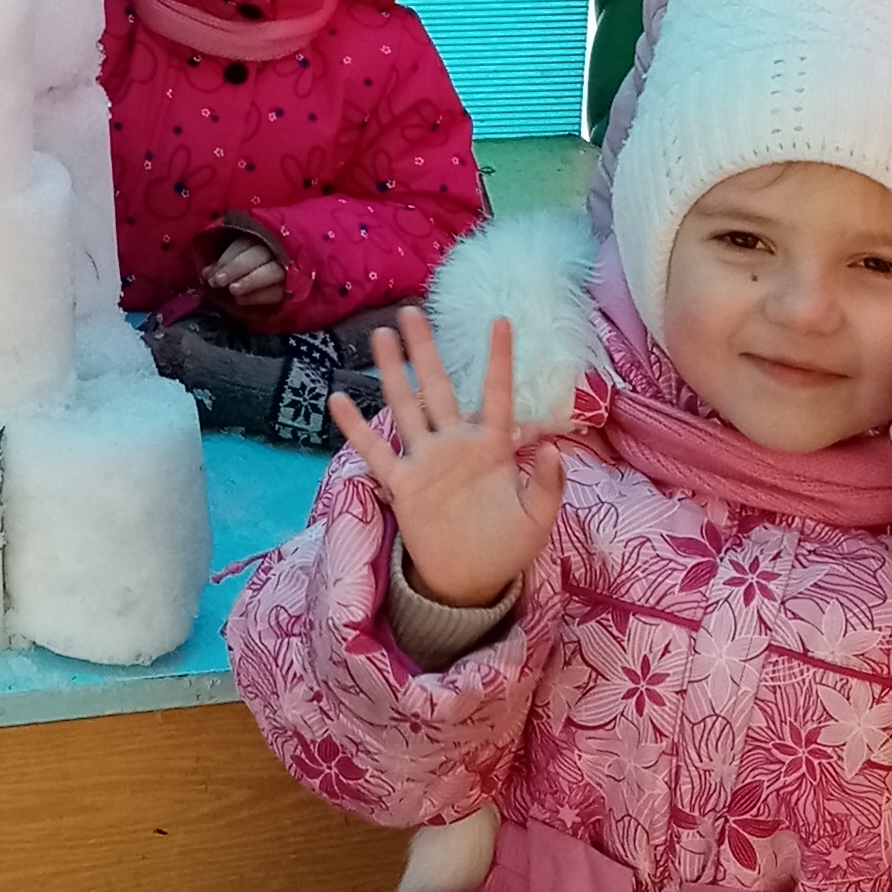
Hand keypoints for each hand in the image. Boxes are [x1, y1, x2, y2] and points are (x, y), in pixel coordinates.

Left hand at [203, 229, 288, 319]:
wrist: (283, 281)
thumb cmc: (250, 265)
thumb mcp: (237, 258)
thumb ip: (223, 263)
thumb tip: (206, 273)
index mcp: (260, 237)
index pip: (244, 243)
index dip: (227, 258)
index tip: (210, 273)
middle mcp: (275, 250)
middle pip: (257, 255)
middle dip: (236, 268)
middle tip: (218, 281)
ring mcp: (285, 268)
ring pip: (271, 272)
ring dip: (249, 282)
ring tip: (232, 291)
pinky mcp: (289, 288)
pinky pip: (277, 292)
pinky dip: (258, 297)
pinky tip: (240, 301)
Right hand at [331, 306, 564, 613]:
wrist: (472, 580)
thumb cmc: (507, 544)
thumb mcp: (538, 518)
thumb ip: (548, 484)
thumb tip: (553, 448)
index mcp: (492, 447)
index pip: (496, 395)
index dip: (498, 359)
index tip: (501, 321)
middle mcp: (454, 444)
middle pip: (437, 387)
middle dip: (425, 350)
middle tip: (412, 311)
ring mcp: (426, 461)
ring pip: (405, 407)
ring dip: (393, 372)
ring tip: (381, 335)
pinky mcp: (403, 484)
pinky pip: (376, 451)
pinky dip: (356, 428)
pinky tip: (339, 400)